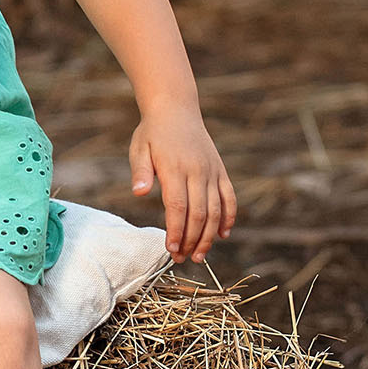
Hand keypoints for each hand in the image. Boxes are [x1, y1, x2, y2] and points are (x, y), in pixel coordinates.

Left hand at [129, 101, 235, 261]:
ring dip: (209, 235)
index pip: (178, 207)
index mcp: (175, 168)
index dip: (176, 231)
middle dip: (192, 240)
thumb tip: (138, 192)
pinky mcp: (221, 170)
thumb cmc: (152, 132)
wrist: (176, 109)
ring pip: (216, 209)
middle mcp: (197, 171)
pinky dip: (228, 217)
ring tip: (200, 255)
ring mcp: (211, 171)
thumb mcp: (139, 148)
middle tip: (183, 259)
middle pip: (199, 213)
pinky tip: (222, 234)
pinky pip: (229, 197)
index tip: (171, 250)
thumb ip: (140, 171)